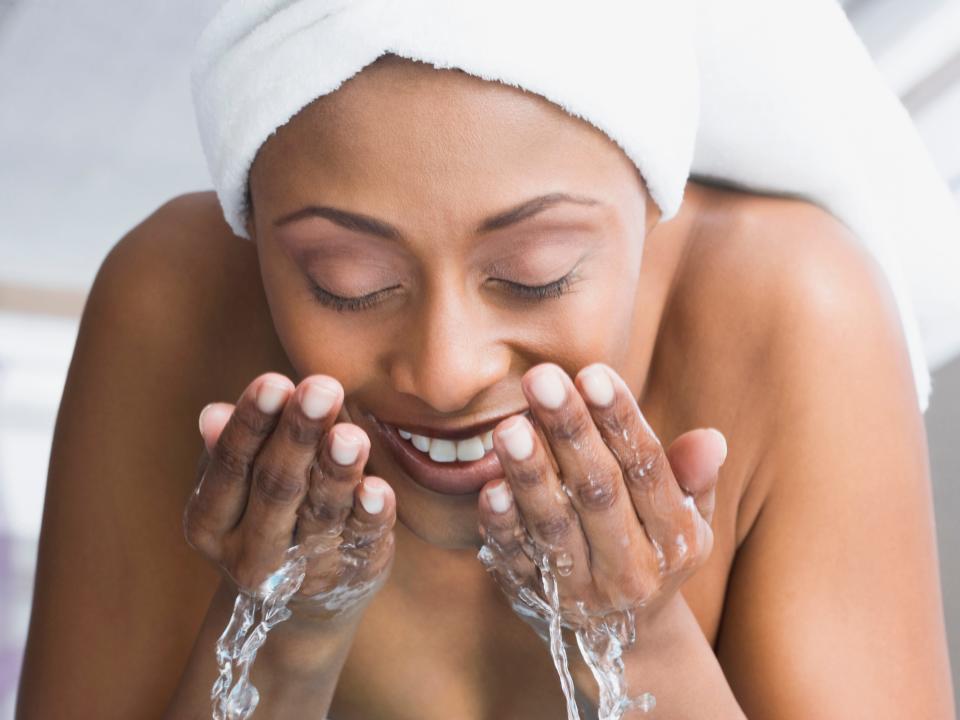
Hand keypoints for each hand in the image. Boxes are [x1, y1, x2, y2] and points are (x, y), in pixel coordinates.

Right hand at [183, 373, 396, 625]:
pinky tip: (379, 489)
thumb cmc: (265, 510)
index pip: (230, 466)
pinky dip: (371, 515)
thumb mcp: (239, 482)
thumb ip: (233, 447)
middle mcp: (251, 555)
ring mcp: (303, 572)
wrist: (300, 601)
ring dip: (337, 472)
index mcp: (210, 523)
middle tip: (321, 389)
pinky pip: (363, 542)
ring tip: (351, 435)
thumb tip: (214, 413)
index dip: (252, 423)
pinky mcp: (352, 574)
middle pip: (276, 489)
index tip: (275, 380)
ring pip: (320, 516)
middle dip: (298, 436)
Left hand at [476, 362, 725, 636]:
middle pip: (599, 493)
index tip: (593, 373)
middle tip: (540, 379)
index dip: (620, 421)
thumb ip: (694, 478)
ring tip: (508, 427)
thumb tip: (711, 438)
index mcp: (675, 540)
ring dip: (530, 475)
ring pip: (555, 527)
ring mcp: (581, 591)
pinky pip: (516, 562)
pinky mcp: (537, 601)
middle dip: (569, 433)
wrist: (621, 644)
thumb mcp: (687, 521)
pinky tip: (488, 488)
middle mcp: (631, 570)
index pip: (648, 471)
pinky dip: (502, 526)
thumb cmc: (653, 551)